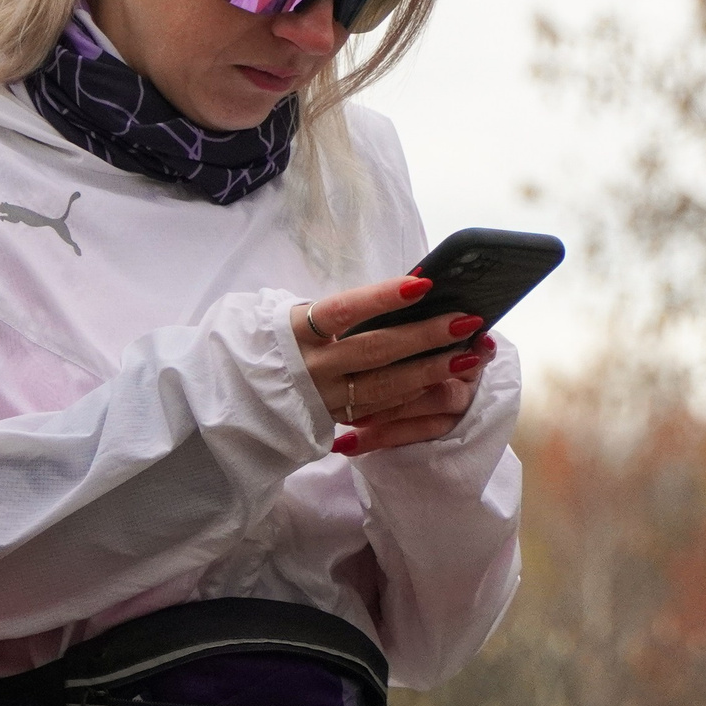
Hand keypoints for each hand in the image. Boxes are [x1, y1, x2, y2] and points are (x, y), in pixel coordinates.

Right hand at [290, 278, 492, 456]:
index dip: (382, 298)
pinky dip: (413, 394)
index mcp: (295, 331)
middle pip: (375, 350)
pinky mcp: (335, 420)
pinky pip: (381, 408)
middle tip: (467, 320)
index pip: (342, 310)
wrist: (237, 395)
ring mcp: (325, 398)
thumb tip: (405, 292)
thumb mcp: (292, 317)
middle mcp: (311, 367)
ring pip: (385, 386)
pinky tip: (442, 380)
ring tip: (469, 354)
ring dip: (431, 370)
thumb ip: (338, 312)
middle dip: (425, 335)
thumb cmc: (272, 341)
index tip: (422, 284)